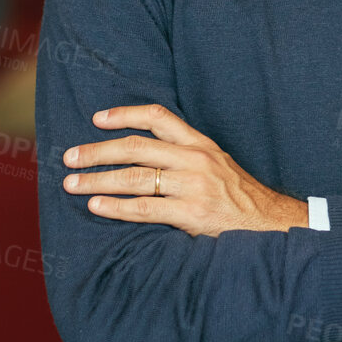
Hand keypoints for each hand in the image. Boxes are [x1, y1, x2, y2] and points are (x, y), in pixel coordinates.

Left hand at [62, 103, 307, 237]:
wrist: (272, 227)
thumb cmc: (239, 198)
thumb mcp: (217, 165)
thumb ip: (185, 157)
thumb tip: (143, 155)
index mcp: (201, 143)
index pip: (159, 117)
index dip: (125, 114)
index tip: (97, 119)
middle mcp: (196, 159)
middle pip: (136, 147)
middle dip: (98, 151)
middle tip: (70, 157)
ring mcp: (194, 186)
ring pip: (135, 178)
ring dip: (98, 180)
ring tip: (72, 184)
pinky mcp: (193, 214)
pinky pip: (145, 208)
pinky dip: (116, 207)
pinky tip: (96, 207)